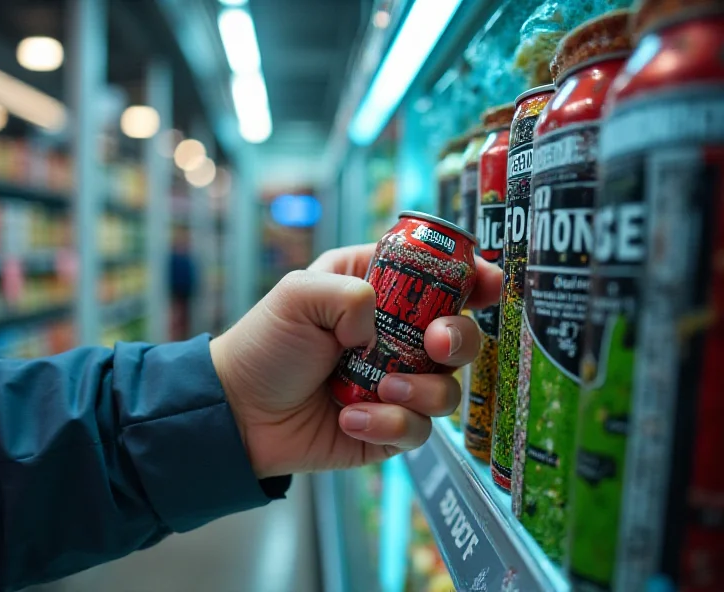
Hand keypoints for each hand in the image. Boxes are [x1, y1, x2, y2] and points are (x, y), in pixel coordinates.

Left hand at [210, 243, 501, 477]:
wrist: (239, 413)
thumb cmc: (265, 344)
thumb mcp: (298, 294)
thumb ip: (349, 293)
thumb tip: (381, 326)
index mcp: (381, 293)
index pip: (443, 280)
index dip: (476, 279)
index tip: (491, 285)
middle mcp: (398, 339)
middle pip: (462, 335)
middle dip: (460, 338)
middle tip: (434, 344)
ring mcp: (397, 385)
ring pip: (449, 389)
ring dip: (420, 390)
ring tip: (378, 388)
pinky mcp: (389, 427)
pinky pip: (418, 430)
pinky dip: (388, 425)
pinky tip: (349, 419)